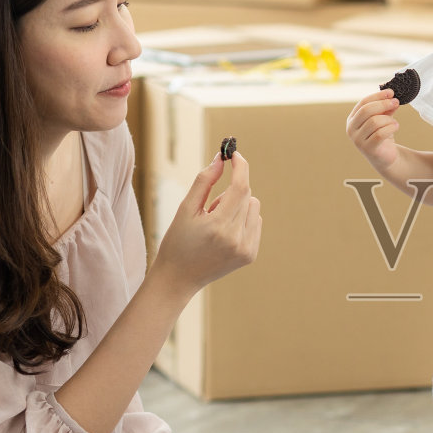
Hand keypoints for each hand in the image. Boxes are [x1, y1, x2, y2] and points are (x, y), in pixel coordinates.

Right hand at [152, 152, 262, 295]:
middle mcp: (236, 239)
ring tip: (216, 222)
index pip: (240, 187)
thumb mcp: (185, 209)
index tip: (234, 154)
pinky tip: (224, 232)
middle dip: (231, 191)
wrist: (179, 278)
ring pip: (253, 207)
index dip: (240, 166)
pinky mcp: (251, 255)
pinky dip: (243, 219)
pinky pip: (255, 222)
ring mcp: (246, 249)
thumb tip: (221, 159)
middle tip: (211, 206)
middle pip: (247, 195)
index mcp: (218, 226)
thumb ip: (204, 181)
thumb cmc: (177, 241)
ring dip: (238, 205)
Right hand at [347, 90, 402, 170]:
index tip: (390, 92)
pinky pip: (380, 133)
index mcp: (352, 119)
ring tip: (395, 122)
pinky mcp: (368, 149)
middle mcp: (351, 129)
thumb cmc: (382, 135)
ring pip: (374, 122)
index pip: (363, 103)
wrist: (385, 157)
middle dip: (383, 104)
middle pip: (366, 110)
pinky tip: (395, 127)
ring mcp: (358, 140)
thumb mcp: (384, 119)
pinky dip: (391, 128)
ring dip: (388, 119)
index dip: (377, 96)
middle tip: (396, 102)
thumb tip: (392, 98)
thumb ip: (386, 109)